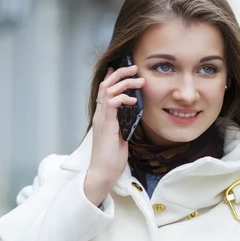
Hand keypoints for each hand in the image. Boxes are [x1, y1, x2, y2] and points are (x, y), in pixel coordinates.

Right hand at [84, 65, 144, 205]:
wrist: (103, 173)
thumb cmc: (112, 158)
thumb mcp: (121, 136)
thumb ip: (123, 123)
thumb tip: (132, 115)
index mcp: (103, 116)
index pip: (105, 90)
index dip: (112, 77)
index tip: (123, 68)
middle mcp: (100, 114)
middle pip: (106, 85)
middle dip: (120, 73)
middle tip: (134, 67)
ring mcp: (101, 119)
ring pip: (108, 91)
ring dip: (125, 83)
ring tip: (139, 80)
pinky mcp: (106, 125)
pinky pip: (112, 104)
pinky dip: (123, 98)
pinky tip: (134, 100)